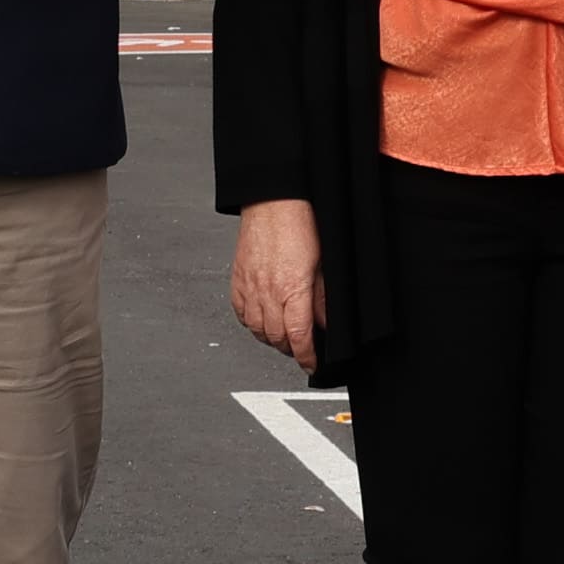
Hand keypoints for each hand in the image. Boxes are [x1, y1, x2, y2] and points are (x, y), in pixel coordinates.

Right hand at [230, 197, 324, 366]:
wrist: (273, 200)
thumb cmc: (299, 224)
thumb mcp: (323, 264)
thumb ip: (322, 299)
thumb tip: (325, 323)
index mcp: (292, 289)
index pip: (298, 337)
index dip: (307, 356)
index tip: (312, 363)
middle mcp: (268, 292)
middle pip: (277, 338)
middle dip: (291, 350)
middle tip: (302, 349)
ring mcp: (250, 287)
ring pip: (257, 330)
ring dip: (272, 339)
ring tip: (284, 337)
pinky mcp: (238, 280)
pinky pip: (241, 314)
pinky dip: (252, 324)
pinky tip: (263, 320)